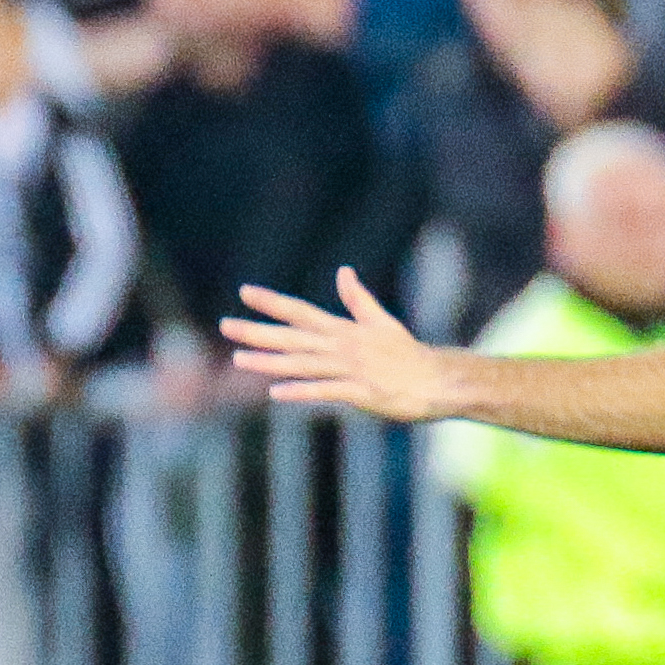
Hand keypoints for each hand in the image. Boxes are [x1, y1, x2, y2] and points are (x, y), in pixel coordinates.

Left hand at [221, 269, 453, 421]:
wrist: (438, 381)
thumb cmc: (407, 354)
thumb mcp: (381, 322)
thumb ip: (357, 299)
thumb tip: (343, 271)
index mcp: (343, 329)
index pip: (300, 312)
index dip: (272, 302)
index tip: (244, 292)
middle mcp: (342, 346)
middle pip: (292, 337)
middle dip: (258, 332)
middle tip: (225, 326)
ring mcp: (350, 368)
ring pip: (302, 364)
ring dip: (270, 362)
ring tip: (239, 360)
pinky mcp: (360, 392)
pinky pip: (325, 391)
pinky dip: (302, 391)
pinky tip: (276, 393)